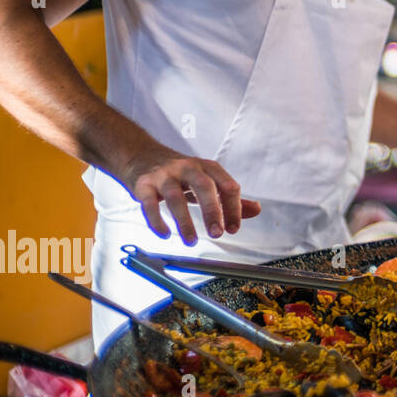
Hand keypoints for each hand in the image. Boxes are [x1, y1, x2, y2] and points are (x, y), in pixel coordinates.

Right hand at [118, 143, 260, 244]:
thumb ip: (229, 196)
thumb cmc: (179, 172)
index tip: (234, 229)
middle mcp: (187, 168)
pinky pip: (149, 204)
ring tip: (191, 241)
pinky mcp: (143, 184)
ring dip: (185, 222)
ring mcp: (164, 175)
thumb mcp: (206, 179)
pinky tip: (165, 234)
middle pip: (204, 187)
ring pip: (176, 197)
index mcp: (207, 167)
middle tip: (218, 234)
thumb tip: (256, 210)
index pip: (228, 186)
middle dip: (213, 211)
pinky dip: (157, 221)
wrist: (140, 155)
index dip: (234, 208)